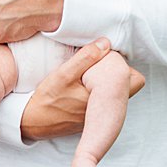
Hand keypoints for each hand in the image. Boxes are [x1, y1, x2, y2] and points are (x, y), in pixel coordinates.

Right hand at [19, 38, 144, 140]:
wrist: (31, 123)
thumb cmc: (47, 100)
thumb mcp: (63, 74)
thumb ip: (85, 57)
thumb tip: (105, 43)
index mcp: (106, 98)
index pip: (135, 81)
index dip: (126, 66)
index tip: (111, 57)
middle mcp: (107, 110)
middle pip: (128, 87)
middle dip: (119, 73)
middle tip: (104, 63)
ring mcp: (100, 116)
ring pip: (116, 94)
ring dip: (108, 81)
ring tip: (93, 71)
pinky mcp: (90, 118)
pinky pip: (104, 101)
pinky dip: (98, 91)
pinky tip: (84, 84)